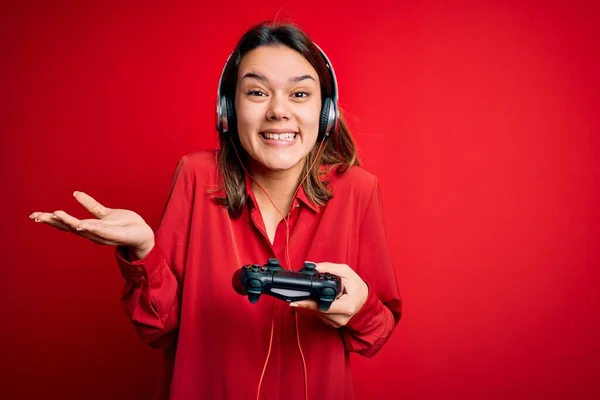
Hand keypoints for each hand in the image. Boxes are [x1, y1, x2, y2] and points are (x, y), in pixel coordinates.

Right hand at [29, 191, 154, 258]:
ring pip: (83, 228)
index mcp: (89, 226)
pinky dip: (91, 228)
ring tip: (55, 214)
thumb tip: (75, 193)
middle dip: (53, 222)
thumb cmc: (124, 225)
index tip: (34, 215)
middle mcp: (93, 232)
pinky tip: (82, 225)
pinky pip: (102, 231)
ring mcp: (103, 234)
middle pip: (69, 227)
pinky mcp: (116, 234)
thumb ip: (91, 205)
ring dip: (69, 222)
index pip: (66, 223)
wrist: (142, 234)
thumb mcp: (104, 213)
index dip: (51, 219)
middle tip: (36, 216)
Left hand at [290, 262, 368, 327]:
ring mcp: (337, 323)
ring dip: (312, 303)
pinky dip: (317, 307)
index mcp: (347, 307)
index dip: (308, 303)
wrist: (364, 299)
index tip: (295, 302)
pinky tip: (320, 300)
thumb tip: (312, 267)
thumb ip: (329, 268)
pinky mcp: (333, 324)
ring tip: (314, 294)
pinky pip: (320, 315)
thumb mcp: (346, 272)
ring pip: (317, 313)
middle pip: (317, 310)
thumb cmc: (356, 286)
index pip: (323, 307)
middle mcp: (341, 318)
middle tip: (297, 295)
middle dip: (308, 300)